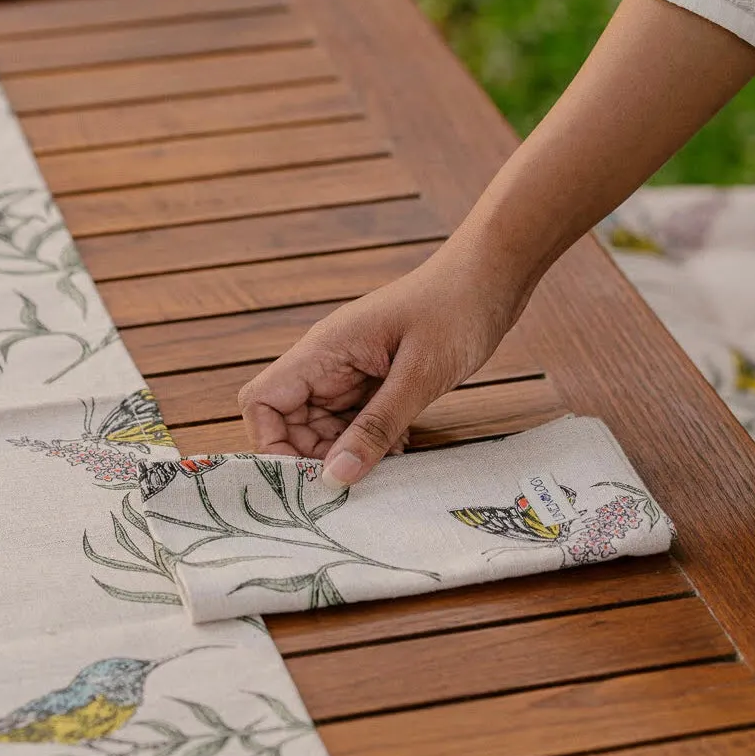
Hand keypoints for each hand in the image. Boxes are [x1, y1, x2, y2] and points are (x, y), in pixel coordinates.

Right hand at [237, 242, 527, 486]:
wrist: (491, 277)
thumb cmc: (456, 311)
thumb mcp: (419, 376)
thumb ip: (376, 427)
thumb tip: (334, 477)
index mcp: (324, 350)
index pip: (262, 401)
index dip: (271, 444)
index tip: (309, 476)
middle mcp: (329, 362)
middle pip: (290, 423)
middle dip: (317, 457)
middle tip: (358, 478)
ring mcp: (352, 370)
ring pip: (325, 427)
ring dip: (349, 452)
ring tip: (390, 459)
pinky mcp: (377, 379)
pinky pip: (356, 421)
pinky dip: (373, 440)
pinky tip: (402, 446)